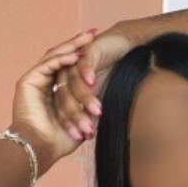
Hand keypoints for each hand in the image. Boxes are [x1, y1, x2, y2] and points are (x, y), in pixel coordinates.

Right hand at [10, 26, 133, 170]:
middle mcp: (43, 82)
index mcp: (54, 90)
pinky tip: (75, 54)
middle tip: (94, 33)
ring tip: (87, 38)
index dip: (84, 57)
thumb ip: (90, 109)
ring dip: (71, 46)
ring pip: (54, 57)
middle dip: (78, 45)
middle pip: (62, 57)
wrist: (39, 149)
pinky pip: (47, 65)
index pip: (70, 68)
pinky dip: (61, 59)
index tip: (101, 47)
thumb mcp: (82, 120)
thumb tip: (107, 105)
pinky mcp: (27, 81)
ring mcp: (34, 80)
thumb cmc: (60, 142)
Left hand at [50, 24, 134, 140]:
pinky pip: (84, 62)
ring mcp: (75, 61)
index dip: (72, 123)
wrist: (123, 47)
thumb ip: (91, 109)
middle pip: (66, 96)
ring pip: (75, 82)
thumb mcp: (101, 94)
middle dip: (77, 115)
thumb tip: (90, 133)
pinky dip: (87, 72)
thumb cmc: (112, 72)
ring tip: (97, 111)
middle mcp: (67, 73)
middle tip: (88, 130)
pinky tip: (92, 83)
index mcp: (66, 86)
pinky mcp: (87, 50)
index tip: (80, 139)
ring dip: (85, 98)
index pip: (64, 107)